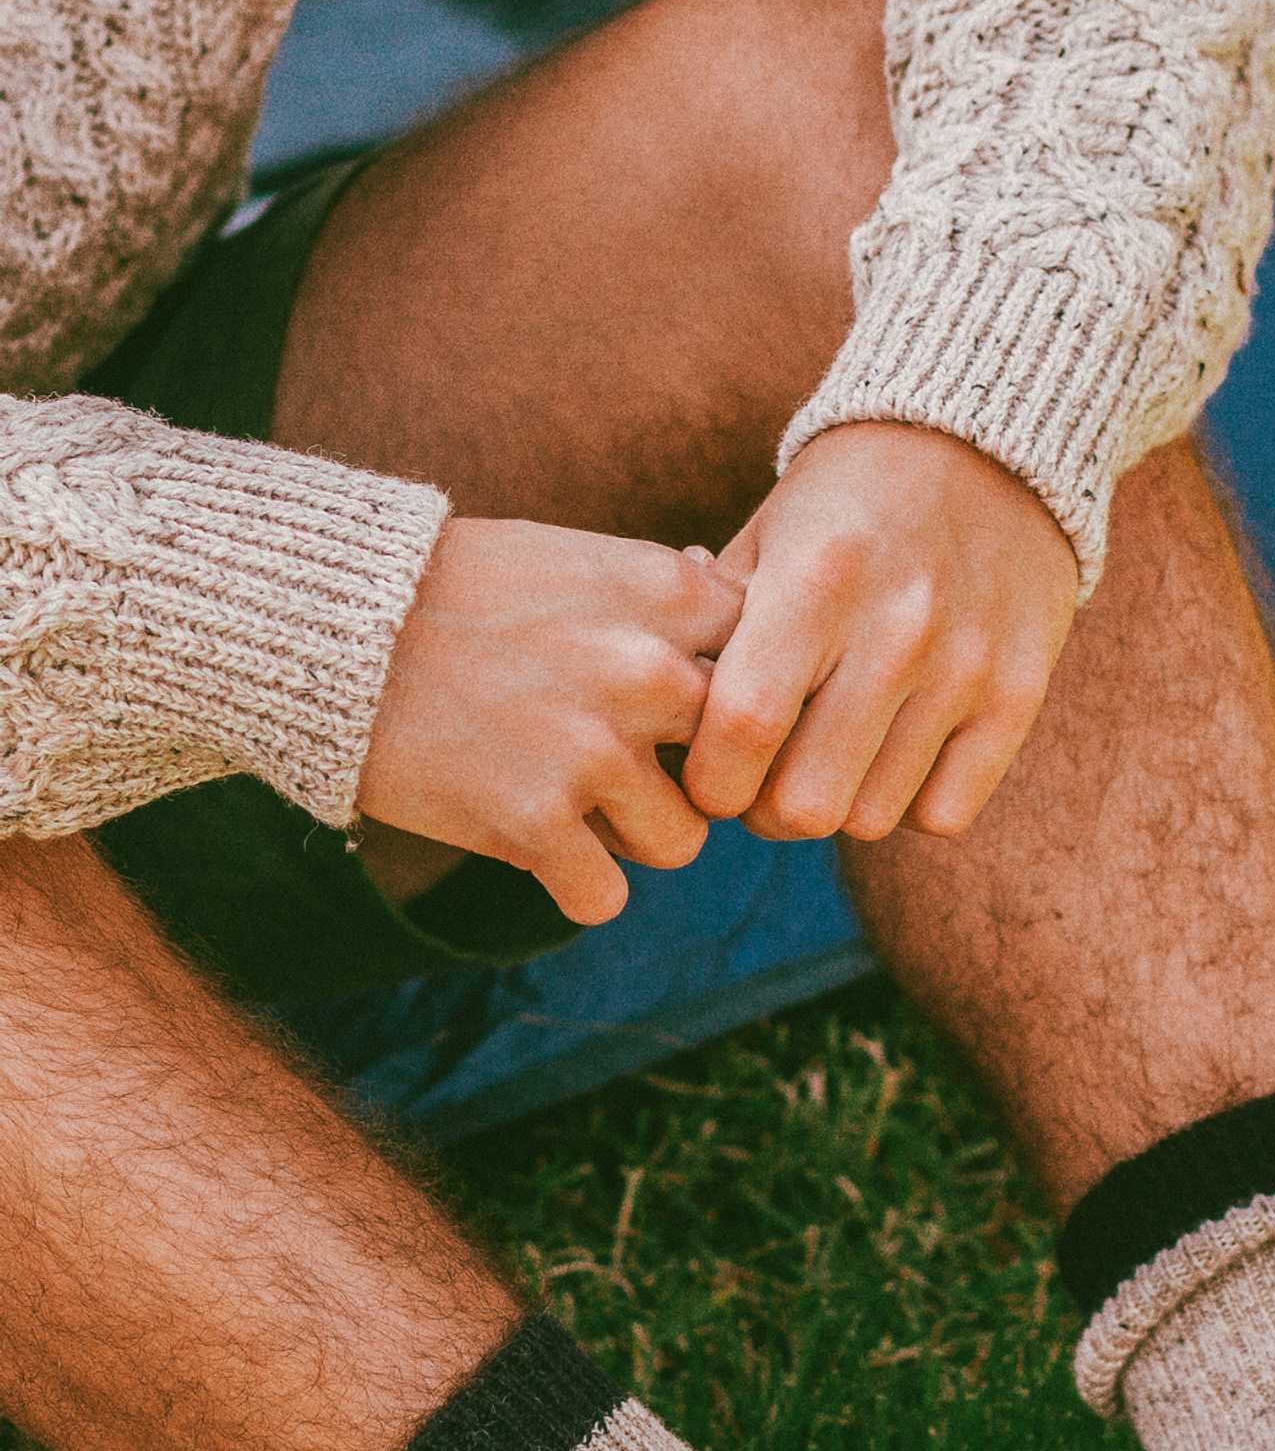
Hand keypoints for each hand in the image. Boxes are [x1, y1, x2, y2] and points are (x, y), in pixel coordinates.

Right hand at [357, 518, 744, 922]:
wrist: (326, 624)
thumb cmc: (454, 586)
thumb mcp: (572, 555)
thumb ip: (658, 584)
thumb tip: (720, 577)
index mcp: (670, 594)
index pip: (773, 669)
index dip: (741, 703)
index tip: (697, 715)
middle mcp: (647, 671)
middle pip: (741, 762)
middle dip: (698, 778)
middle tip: (640, 772)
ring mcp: (593, 751)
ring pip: (684, 840)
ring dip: (634, 835)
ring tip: (573, 801)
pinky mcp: (533, 824)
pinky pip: (604, 895)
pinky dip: (573, 884)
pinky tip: (535, 844)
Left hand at [682, 420, 1077, 841]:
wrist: (989, 446)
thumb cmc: (848, 502)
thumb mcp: (766, 536)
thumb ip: (710, 627)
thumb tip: (662, 719)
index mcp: (815, 579)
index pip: (743, 730)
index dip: (708, 782)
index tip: (707, 774)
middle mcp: (898, 627)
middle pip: (806, 802)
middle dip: (765, 808)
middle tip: (762, 776)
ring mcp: (967, 666)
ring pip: (871, 819)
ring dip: (836, 804)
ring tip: (827, 758)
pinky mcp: (1019, 695)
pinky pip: (943, 814)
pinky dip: (907, 803)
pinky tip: (892, 757)